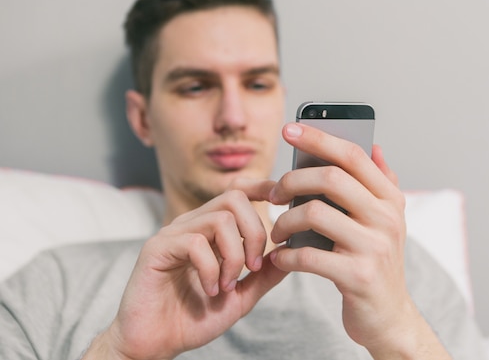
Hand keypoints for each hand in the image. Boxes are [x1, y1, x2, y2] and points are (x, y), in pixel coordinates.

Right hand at [85, 179, 287, 359]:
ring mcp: (173, 234)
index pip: (237, 192)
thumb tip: (290, 252)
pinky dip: (211, 269)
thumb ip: (264, 276)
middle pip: (234, 199)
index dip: (262, 188)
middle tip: (252, 268)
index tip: (283, 203)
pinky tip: (210, 290)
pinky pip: (195, 242)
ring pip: (220, 219)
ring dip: (234, 256)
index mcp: (210, 230)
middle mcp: (192, 225)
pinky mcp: (157, 248)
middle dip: (254, 233)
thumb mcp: (240, 297)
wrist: (154, 345)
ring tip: (227, 285)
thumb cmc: (191, 319)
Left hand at [269, 123, 449, 358]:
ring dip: (284, 222)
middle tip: (274, 194)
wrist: (389, 316)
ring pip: (314, 213)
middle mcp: (387, 218)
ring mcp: (374, 247)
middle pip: (330, 178)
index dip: (318, 137)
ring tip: (277, 232)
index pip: (352, 154)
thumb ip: (382, 182)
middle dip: (292, 181)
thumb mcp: (387, 220)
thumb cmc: (377, 262)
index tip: (289, 128)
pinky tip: (280, 259)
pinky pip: (308, 256)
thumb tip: (375, 146)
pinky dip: (286, 256)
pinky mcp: (357, 276)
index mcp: (390, 198)